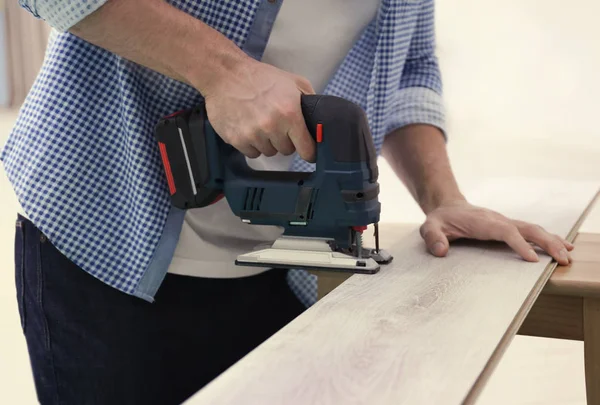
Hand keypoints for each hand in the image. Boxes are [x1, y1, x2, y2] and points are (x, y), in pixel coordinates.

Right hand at [201, 59, 315, 161]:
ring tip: (260, 123)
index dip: (309, 151)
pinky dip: (251, 144)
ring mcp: (253, 135)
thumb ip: (310, 100)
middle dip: (284, 141)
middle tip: (277, 125)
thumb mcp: (293, 82)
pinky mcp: (236, 140)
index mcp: (290, 113)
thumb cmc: (259, 77)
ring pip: (268, 152)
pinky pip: (251, 153)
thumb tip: (320, 119)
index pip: (307, 149)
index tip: (308, 152)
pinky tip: (248, 127)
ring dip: (267, 142)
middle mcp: (272, 126)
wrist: (225, 74)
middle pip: (286, 151)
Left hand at [419, 200, 573, 264]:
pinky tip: (563, 247)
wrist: (446, 207)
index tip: (532, 260)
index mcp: (483, 221)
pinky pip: (531, 232)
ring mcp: (505, 222)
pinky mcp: (508, 227)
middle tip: (563, 259)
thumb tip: (441, 251)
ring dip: (552, 242)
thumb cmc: (440, 219)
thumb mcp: (429, 227)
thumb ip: (433, 238)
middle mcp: (498, 220)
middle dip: (547, 243)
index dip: (519, 244)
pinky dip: (548, 239)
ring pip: (534, 230)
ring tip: (568, 257)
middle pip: (528, 228)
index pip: (506, 231)